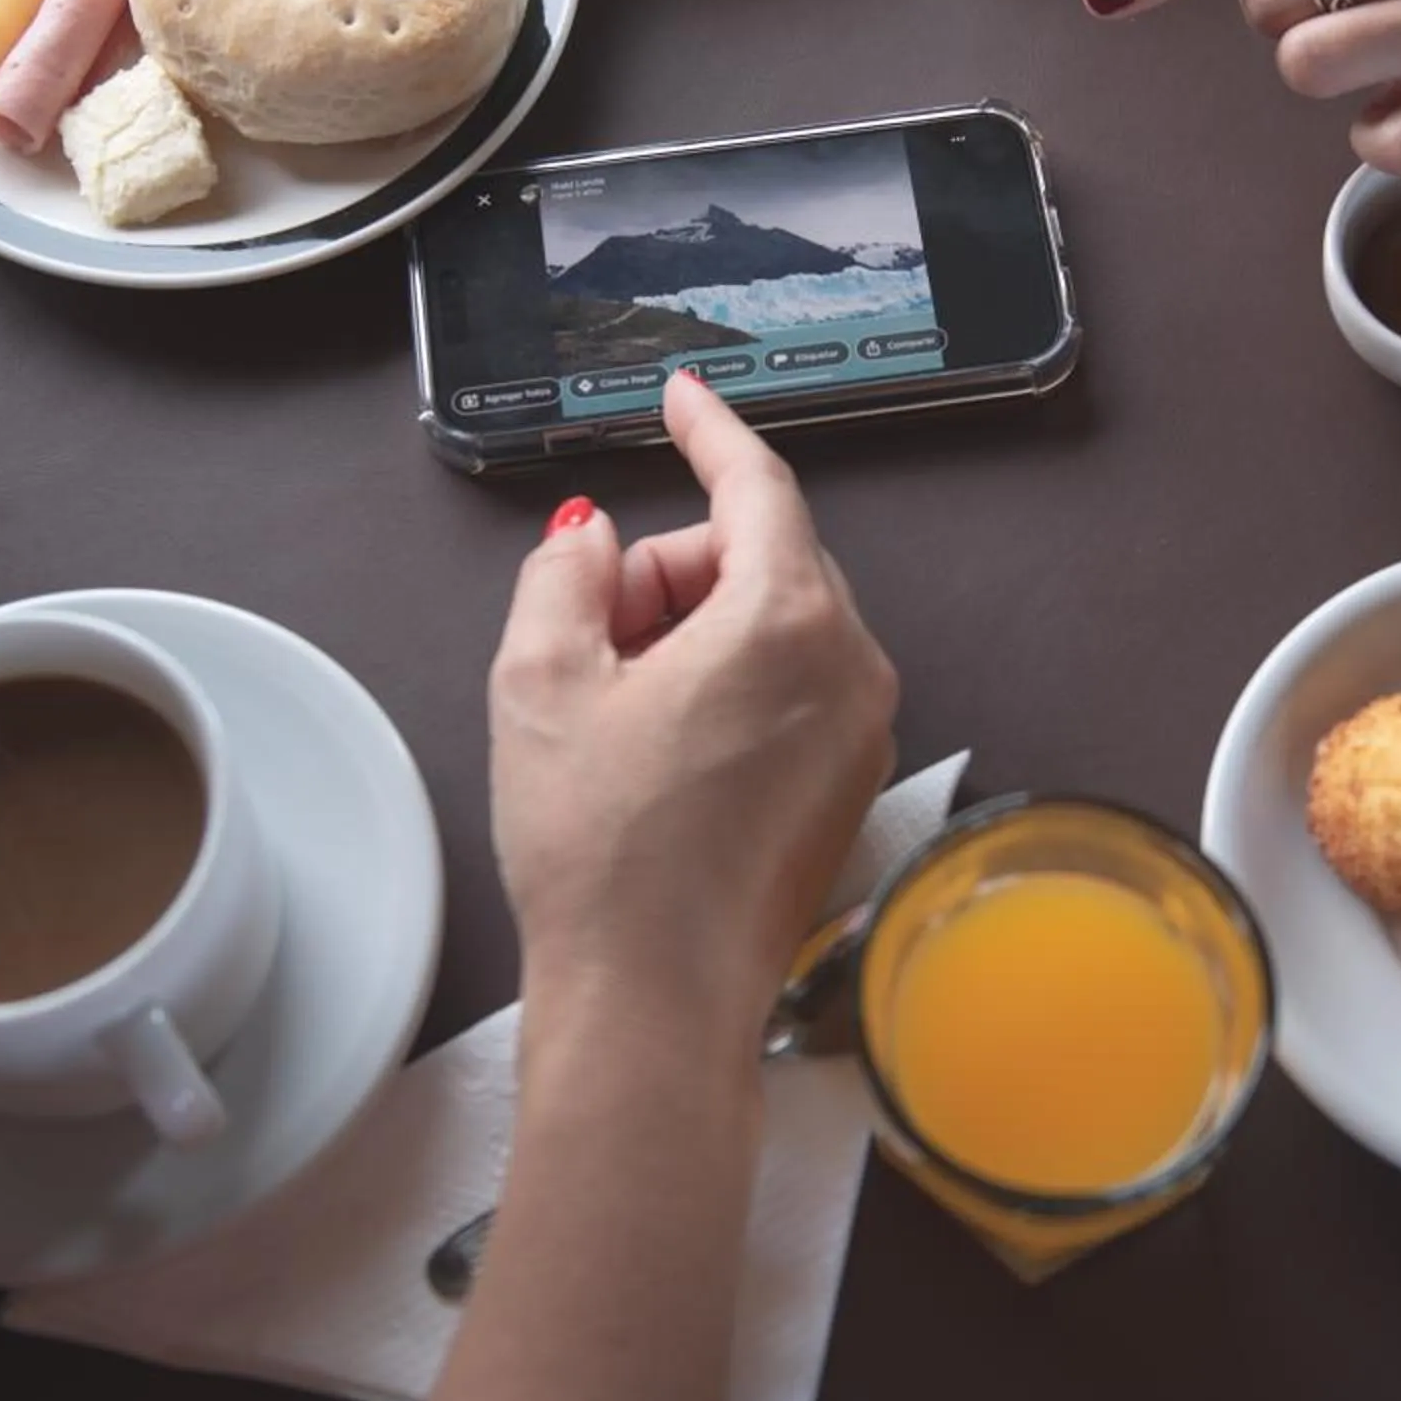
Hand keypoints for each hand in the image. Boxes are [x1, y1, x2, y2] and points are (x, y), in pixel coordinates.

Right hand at [488, 374, 898, 1056]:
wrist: (654, 1003)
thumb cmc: (603, 853)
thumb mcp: (538, 682)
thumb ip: (563, 574)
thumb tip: (592, 539)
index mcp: (789, 620)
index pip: (758, 485)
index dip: (709, 431)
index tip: (682, 397)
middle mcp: (851, 666)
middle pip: (758, 560)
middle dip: (669, 575)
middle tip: (587, 636)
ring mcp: (862, 734)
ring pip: (772, 628)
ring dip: (691, 636)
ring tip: (611, 713)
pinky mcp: (849, 789)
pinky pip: (790, 692)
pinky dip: (724, 689)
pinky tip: (655, 753)